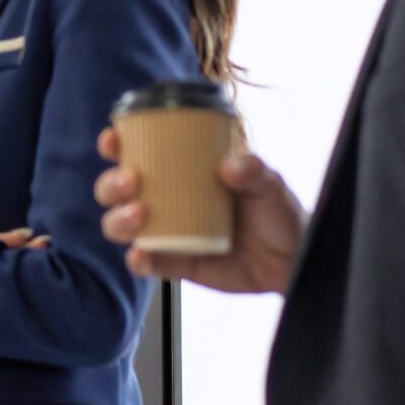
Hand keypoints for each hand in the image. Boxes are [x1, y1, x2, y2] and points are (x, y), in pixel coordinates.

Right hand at [93, 127, 302, 294]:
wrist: (293, 261)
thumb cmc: (279, 213)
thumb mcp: (271, 185)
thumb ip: (254, 171)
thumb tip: (228, 165)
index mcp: (180, 171)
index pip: (138, 152)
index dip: (116, 145)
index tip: (114, 140)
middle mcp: (165, 200)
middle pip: (116, 190)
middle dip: (111, 184)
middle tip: (131, 181)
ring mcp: (166, 234)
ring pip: (121, 225)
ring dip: (118, 219)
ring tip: (139, 214)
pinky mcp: (175, 264)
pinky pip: (146, 263)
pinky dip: (138, 260)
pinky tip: (141, 256)